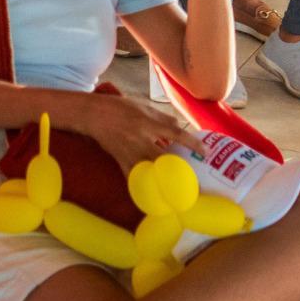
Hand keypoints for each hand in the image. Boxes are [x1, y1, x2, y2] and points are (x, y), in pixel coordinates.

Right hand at [67, 88, 207, 173]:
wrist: (93, 114)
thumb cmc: (120, 108)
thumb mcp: (144, 106)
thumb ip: (163, 117)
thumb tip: (179, 127)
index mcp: (149, 123)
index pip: (176, 134)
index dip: (192, 143)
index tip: (206, 152)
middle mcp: (142, 139)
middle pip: (166, 157)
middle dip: (181, 167)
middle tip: (195, 176)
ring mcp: (130, 152)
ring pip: (151, 169)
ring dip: (164, 178)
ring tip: (178, 186)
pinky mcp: (121, 160)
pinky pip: (134, 176)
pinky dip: (142, 186)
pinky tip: (151, 194)